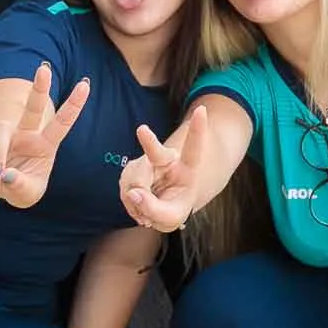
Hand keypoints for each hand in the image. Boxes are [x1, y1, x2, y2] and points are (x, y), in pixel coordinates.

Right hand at [0, 63, 90, 207]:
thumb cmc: (21, 186)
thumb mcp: (27, 195)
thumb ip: (21, 187)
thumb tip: (5, 175)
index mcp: (45, 144)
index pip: (61, 123)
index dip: (73, 105)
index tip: (85, 84)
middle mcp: (26, 133)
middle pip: (33, 108)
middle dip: (40, 88)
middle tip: (45, 69)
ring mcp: (3, 134)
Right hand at [120, 106, 208, 232]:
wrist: (162, 208)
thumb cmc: (173, 208)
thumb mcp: (171, 217)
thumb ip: (154, 209)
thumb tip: (133, 193)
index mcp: (186, 168)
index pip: (194, 148)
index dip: (198, 130)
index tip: (203, 110)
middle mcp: (166, 160)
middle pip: (155, 151)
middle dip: (149, 141)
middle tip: (142, 131)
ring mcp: (147, 163)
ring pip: (134, 176)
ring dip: (134, 199)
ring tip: (144, 214)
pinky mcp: (132, 170)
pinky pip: (124, 185)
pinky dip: (128, 201)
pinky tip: (137, 207)